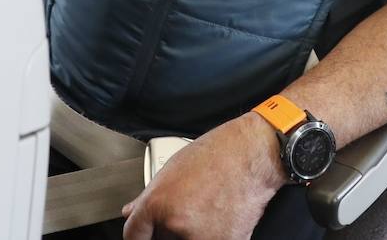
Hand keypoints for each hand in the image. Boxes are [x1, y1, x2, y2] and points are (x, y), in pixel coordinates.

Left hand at [121, 113, 285, 239]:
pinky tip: (219, 213)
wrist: (255, 154)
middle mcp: (177, 225)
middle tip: (186, 210)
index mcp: (159, 203)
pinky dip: (213, 233)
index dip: (139, 237)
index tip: (144, 236)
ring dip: (191, 233)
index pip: (134, 236)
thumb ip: (148, 196)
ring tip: (205, 208)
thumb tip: (130, 212)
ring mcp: (202, 239)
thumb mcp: (173, 168)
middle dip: (167, 231)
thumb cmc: (218, 154)